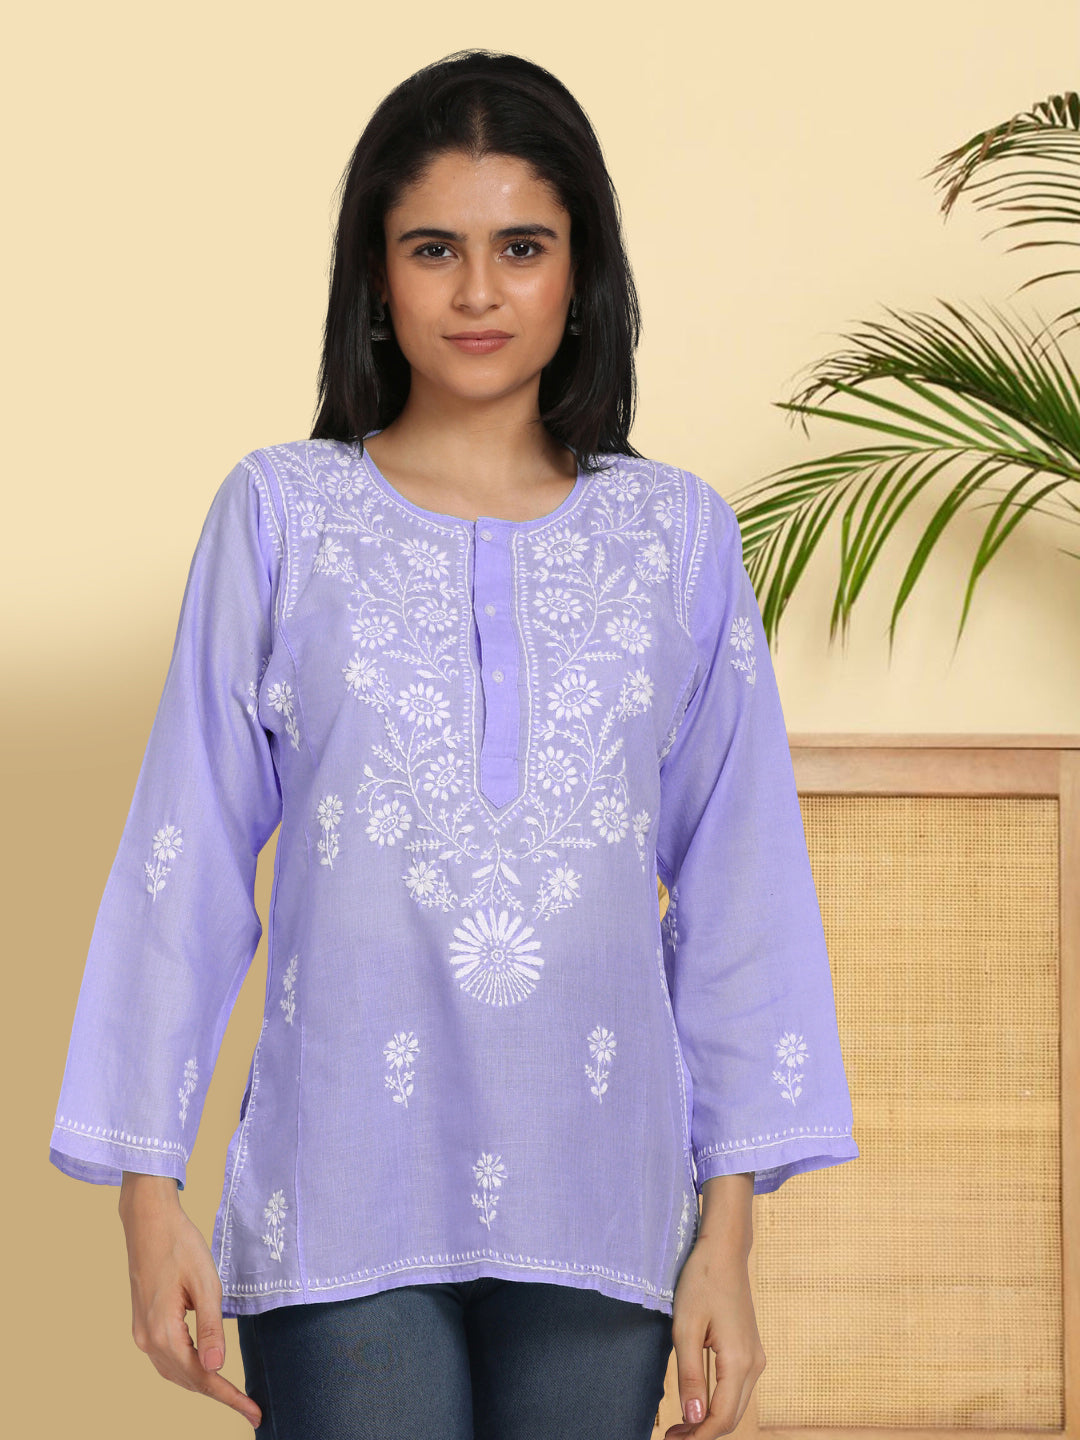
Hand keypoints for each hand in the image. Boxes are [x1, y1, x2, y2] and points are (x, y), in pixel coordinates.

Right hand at [119, 1173, 261, 1428]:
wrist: (148, 1221)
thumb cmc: (180, 1245)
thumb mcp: (205, 1283)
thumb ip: (211, 1328)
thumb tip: (215, 1369)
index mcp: (162, 1332)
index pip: (201, 1376)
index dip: (229, 1397)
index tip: (253, 1412)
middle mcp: (147, 1340)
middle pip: (187, 1379)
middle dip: (219, 1394)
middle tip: (250, 1407)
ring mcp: (141, 1333)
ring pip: (175, 1372)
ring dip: (202, 1384)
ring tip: (233, 1394)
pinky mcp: (143, 1324)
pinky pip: (168, 1358)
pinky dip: (188, 1369)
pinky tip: (205, 1368)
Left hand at [664, 1238, 765, 1438]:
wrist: (723, 1250)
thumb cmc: (701, 1282)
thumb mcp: (685, 1328)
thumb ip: (689, 1376)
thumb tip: (694, 1419)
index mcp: (739, 1361)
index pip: (721, 1417)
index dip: (698, 1436)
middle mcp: (754, 1364)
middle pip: (732, 1417)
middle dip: (703, 1432)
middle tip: (671, 1437)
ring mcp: (755, 1356)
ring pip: (736, 1405)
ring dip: (710, 1420)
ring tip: (679, 1425)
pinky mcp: (750, 1350)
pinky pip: (737, 1388)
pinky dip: (717, 1402)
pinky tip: (696, 1402)